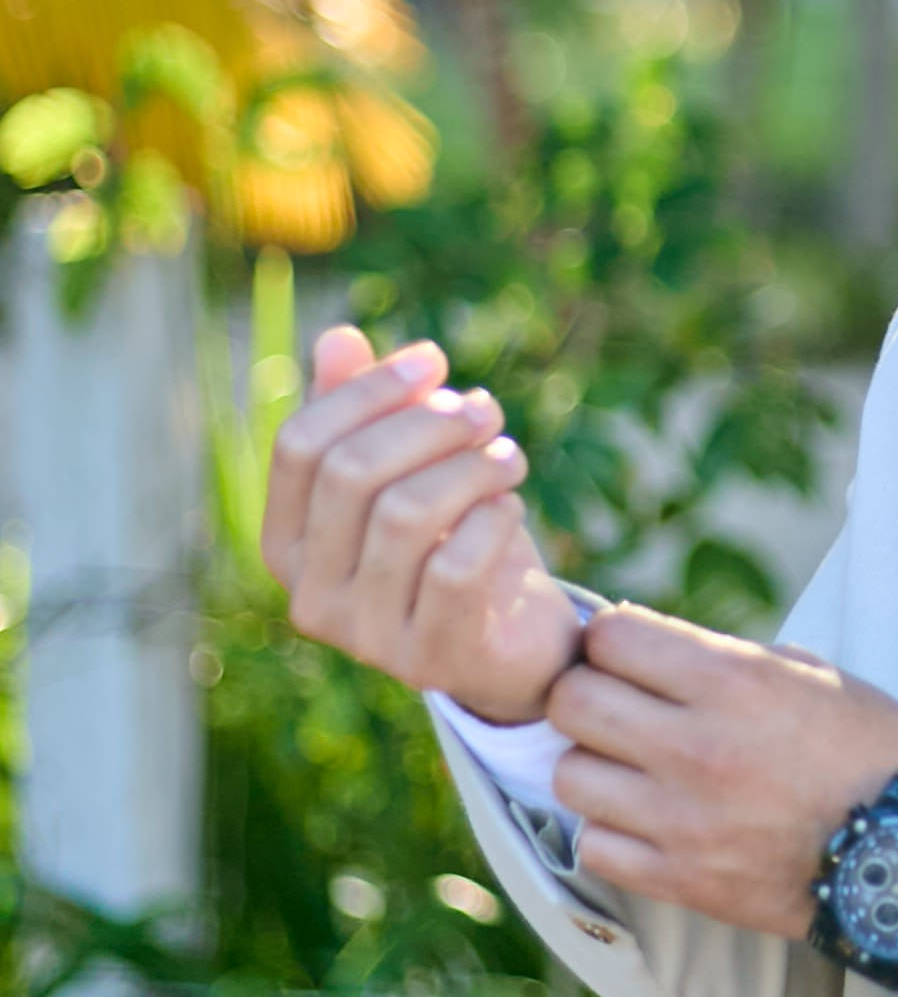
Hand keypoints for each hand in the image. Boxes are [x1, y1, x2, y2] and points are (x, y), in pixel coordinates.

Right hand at [262, 327, 583, 722]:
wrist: (513, 642)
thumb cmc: (453, 541)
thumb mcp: (408, 471)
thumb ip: (366, 410)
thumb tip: (338, 338)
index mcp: (285, 542)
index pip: (300, 444)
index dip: (369, 389)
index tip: (434, 358)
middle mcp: (309, 594)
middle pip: (352, 472)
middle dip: (429, 423)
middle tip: (486, 410)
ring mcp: (365, 636)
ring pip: (406, 515)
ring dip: (471, 467)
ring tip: (509, 457)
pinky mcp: (430, 658)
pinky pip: (456, 569)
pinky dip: (491, 522)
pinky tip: (509, 509)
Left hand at [547, 606, 897, 936]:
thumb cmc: (871, 752)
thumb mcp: (812, 675)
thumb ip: (724, 659)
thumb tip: (649, 653)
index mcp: (734, 681)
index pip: (609, 635)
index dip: (612, 641)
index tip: (631, 658)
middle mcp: (697, 746)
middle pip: (571, 701)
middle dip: (588, 696)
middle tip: (618, 711)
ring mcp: (684, 819)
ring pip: (569, 776)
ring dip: (596, 767)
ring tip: (633, 773)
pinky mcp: (683, 880)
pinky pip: (595, 847)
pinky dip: (612, 833)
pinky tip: (646, 824)